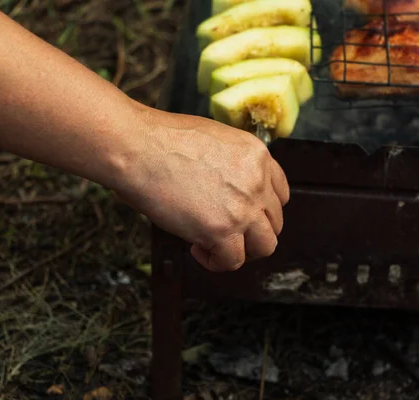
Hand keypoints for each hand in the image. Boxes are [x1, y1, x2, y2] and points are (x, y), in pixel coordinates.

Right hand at [115, 108, 289, 271]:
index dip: (261, 209)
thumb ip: (231, 165)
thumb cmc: (161, 140)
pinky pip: (233, 261)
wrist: (138, 147)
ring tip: (216, 245)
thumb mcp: (213, 141)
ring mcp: (243, 208)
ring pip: (265, 246)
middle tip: (227, 233)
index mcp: (257, 156)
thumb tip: (224, 188)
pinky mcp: (221, 230)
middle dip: (252, 231)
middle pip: (275, 222)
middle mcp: (257, 182)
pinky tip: (197, 248)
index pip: (280, 194)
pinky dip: (216, 261)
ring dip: (242, 250)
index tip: (243, 214)